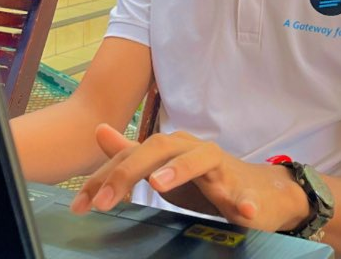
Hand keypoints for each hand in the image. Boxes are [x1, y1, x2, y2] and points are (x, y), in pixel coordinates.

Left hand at [69, 124, 309, 231]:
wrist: (259, 190)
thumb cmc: (205, 180)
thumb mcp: (163, 167)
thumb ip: (131, 153)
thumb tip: (99, 130)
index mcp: (173, 147)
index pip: (133, 154)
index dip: (105, 176)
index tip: (80, 204)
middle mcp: (194, 150)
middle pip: (162, 148)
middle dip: (130, 170)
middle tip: (104, 201)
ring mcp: (222, 169)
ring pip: (203, 159)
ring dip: (181, 169)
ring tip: (159, 184)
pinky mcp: (244, 190)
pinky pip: (245, 195)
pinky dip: (244, 201)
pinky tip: (243, 211)